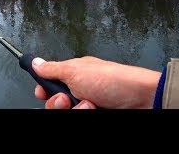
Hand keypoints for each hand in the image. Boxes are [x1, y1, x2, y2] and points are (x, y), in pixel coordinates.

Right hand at [32, 56, 160, 108]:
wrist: (143, 100)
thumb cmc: (113, 80)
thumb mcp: (75, 70)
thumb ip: (52, 68)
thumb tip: (34, 62)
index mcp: (74, 75)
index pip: (50, 85)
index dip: (44, 91)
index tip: (43, 92)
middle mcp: (81, 91)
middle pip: (56, 104)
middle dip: (58, 103)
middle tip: (68, 98)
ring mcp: (89, 106)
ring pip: (69, 112)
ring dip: (75, 110)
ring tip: (91, 105)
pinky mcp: (97, 115)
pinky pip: (81, 118)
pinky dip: (84, 115)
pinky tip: (96, 110)